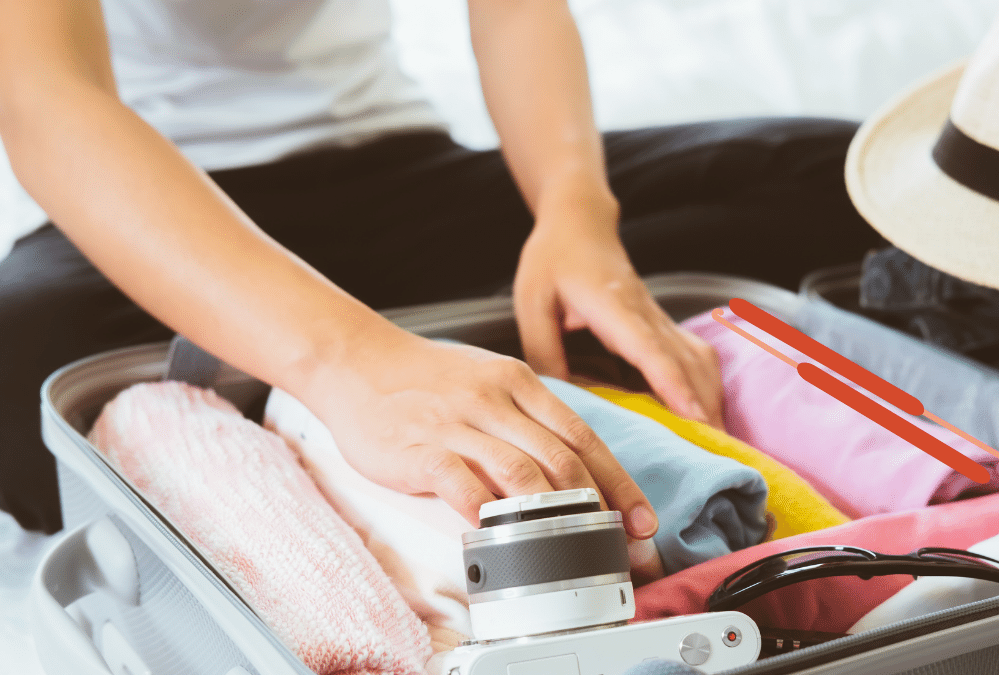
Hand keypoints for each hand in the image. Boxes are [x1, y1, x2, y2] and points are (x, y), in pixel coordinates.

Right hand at [301, 322, 658, 538]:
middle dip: (600, 506)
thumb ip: (525, 419)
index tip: (641, 516)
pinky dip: (486, 513)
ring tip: (573, 548)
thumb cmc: (424, 380)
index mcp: (518, 383)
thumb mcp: (487, 382)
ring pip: (521, 472)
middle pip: (562, 458)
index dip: (619, 481)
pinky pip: (461, 484)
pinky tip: (499, 536)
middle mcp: (494, 400)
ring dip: (553, 515)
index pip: (582, 436)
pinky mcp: (420, 449)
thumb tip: (571, 469)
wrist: (355, 361)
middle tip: (619, 542)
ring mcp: (457, 424)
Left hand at [513, 204, 724, 429]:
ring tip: (716, 441)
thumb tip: (559, 402)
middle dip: (706, 405)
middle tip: (717, 450)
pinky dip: (706, 385)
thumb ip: (544, 352)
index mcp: (614, 307)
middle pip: (687, 362)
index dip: (674, 385)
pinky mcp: (662, 323)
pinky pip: (695, 356)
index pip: (651, 350)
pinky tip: (706, 411)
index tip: (694, 416)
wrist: (579, 223)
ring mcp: (659, 318)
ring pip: (699, 359)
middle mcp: (646, 314)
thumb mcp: (532, 304)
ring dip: (712, 398)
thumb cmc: (552, 259)